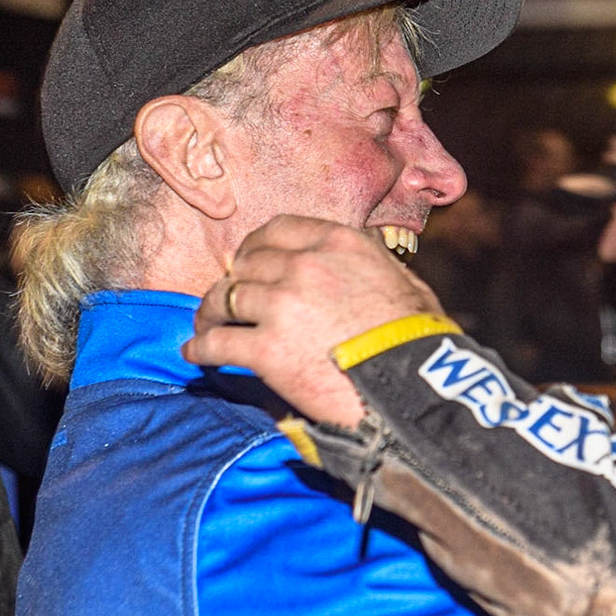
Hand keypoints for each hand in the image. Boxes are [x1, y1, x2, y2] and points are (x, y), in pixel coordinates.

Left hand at [184, 215, 446, 426]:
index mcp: (338, 243)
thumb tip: (363, 268)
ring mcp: (281, 306)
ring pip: (223, 298)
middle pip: (246, 264)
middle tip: (228, 298)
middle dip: (234, 280)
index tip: (251, 260)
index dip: (257, 246)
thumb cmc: (420, 340)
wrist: (414, 386)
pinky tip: (195, 354)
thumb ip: (371, 266)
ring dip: (210, 311)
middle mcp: (304, 266)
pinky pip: (217, 342)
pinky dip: (200, 348)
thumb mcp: (405, 283)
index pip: (277, 229)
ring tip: (206, 324)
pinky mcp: (267, 349)